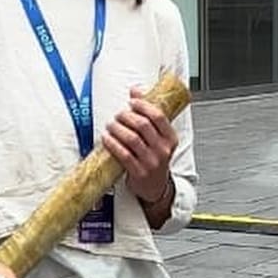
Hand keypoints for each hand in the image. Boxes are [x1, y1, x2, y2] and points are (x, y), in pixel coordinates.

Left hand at [102, 87, 177, 203]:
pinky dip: (112, 143)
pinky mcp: (139, 172)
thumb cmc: (155, 157)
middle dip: (126, 116)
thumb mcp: (158, 137)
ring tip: (111, 125)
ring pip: (131, 139)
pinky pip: (123, 154)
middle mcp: (163, 150)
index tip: (132, 102)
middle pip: (143, 125)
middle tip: (119, 115)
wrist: (155, 186)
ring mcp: (151, 162)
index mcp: (170, 138)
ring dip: (117, 128)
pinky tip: (106, 138)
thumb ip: (148, 113)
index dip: (143, 105)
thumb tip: (136, 90)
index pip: (158, 116)